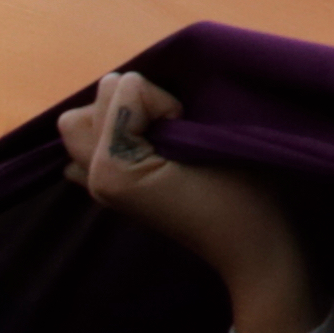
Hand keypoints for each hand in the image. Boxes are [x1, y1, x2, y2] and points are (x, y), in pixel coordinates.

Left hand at [54, 72, 322, 332]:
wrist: (251, 246)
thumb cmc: (239, 194)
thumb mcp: (200, 141)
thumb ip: (152, 106)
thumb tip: (124, 85)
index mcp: (112, 170)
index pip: (122, 92)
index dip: (162, 102)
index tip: (188, 132)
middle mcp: (95, 180)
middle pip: (85, 108)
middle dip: (128, 106)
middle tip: (169, 130)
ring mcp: (100, 187)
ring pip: (82, 124)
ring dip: (118, 119)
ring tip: (159, 139)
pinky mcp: (112, 188)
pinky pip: (88, 146)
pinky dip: (109, 136)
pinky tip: (141, 149)